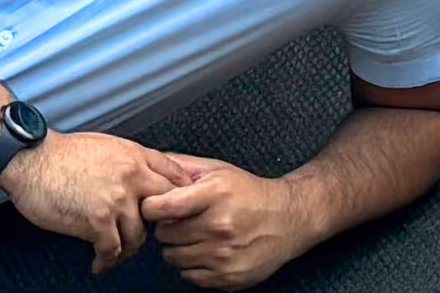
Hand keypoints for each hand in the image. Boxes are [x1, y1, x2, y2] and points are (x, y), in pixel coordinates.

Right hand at [0, 131, 187, 272]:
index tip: (179, 210)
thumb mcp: (106, 146)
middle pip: (166, 207)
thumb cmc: (63, 153)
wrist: (33, 159)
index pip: (174, 174)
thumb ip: (129, 162)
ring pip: (139, 236)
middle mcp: (132, 175)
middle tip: (149, 236)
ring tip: (116, 252)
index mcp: (135, 154)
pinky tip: (100, 263)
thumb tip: (141, 180)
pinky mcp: (97, 221)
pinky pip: (113, 250)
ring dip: (128, 249)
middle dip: (161, 225)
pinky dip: (107, 261)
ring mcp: (116, 199)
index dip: (180, 194)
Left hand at [142, 157, 308, 287]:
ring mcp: (224, 255)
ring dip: (179, 247)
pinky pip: (188, 275)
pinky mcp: (228, 277)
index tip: (154, 205)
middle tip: (183, 220)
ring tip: (196, 234)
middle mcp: (220, 226)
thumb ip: (183, 166)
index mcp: (216, 193)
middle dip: (168, 226)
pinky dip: (192, 264)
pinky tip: (207, 250)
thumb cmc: (249, 192)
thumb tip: (152, 162)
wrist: (287, 220)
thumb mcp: (219, 169)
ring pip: (173, 257)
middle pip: (165, 234)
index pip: (165, 206)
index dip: (152, 206)